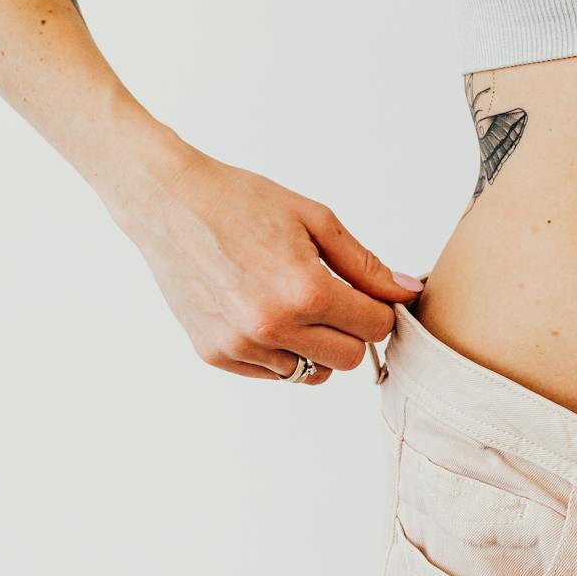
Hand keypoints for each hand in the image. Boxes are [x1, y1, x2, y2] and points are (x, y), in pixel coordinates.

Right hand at [104, 147, 423, 381]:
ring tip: (295, 303)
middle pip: (349, 359)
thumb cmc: (243, 202)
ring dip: (316, 345)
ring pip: (312, 373)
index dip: (378, 308)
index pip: (376, 328)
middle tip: (333, 297)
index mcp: (305, 291)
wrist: (169, 203)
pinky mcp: (214, 354)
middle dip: (352, 330)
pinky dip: (280, 351)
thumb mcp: (316, 220)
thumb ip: (365, 264)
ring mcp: (241, 345)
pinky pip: (273, 373)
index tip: (365, 291)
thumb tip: (407, 292)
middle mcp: (273, 327)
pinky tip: (265, 311)